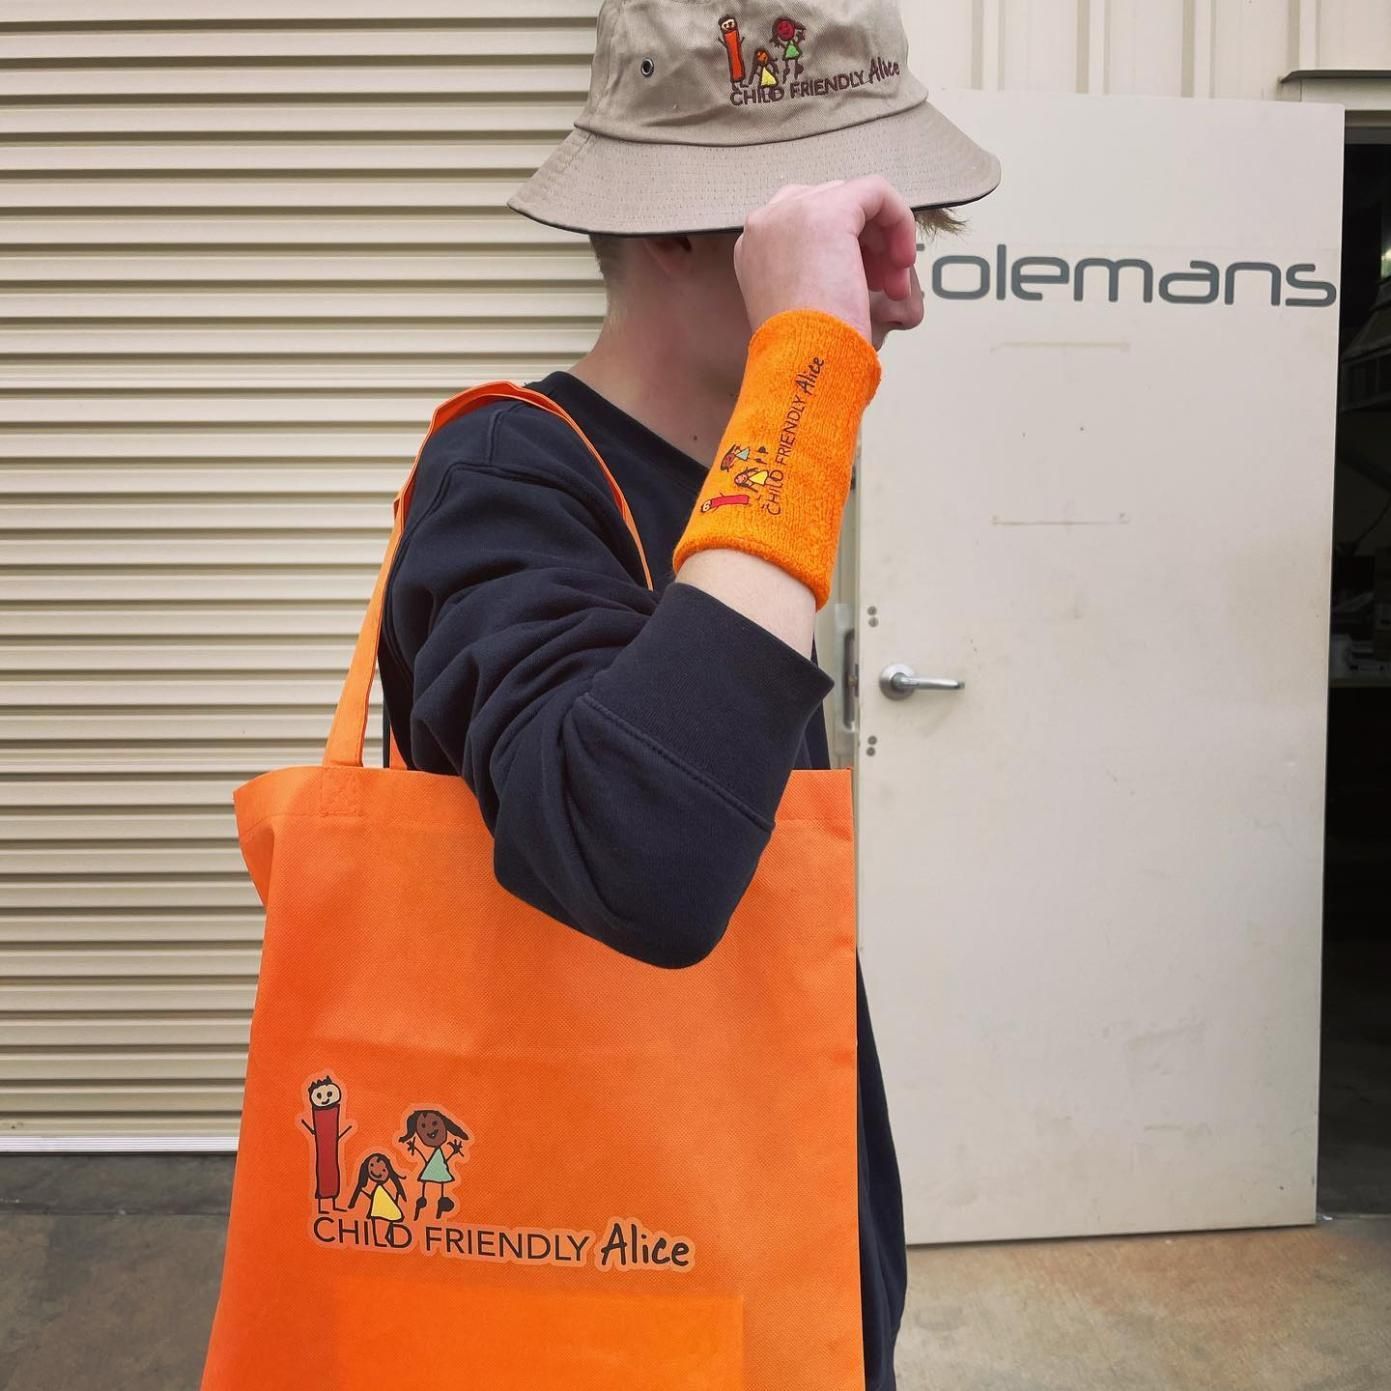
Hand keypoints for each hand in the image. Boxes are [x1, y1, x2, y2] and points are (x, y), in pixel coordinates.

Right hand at [734, 176, 918, 341]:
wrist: (803, 364)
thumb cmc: (806, 352)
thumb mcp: (801, 307)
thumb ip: (813, 273)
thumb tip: (854, 263)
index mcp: (754, 247)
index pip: (806, 223)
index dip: (847, 248)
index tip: (866, 284)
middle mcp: (766, 222)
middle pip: (831, 206)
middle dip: (867, 244)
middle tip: (887, 286)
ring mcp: (792, 211)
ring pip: (855, 199)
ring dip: (884, 240)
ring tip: (896, 285)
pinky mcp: (830, 210)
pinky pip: (877, 192)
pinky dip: (899, 220)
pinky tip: (903, 261)